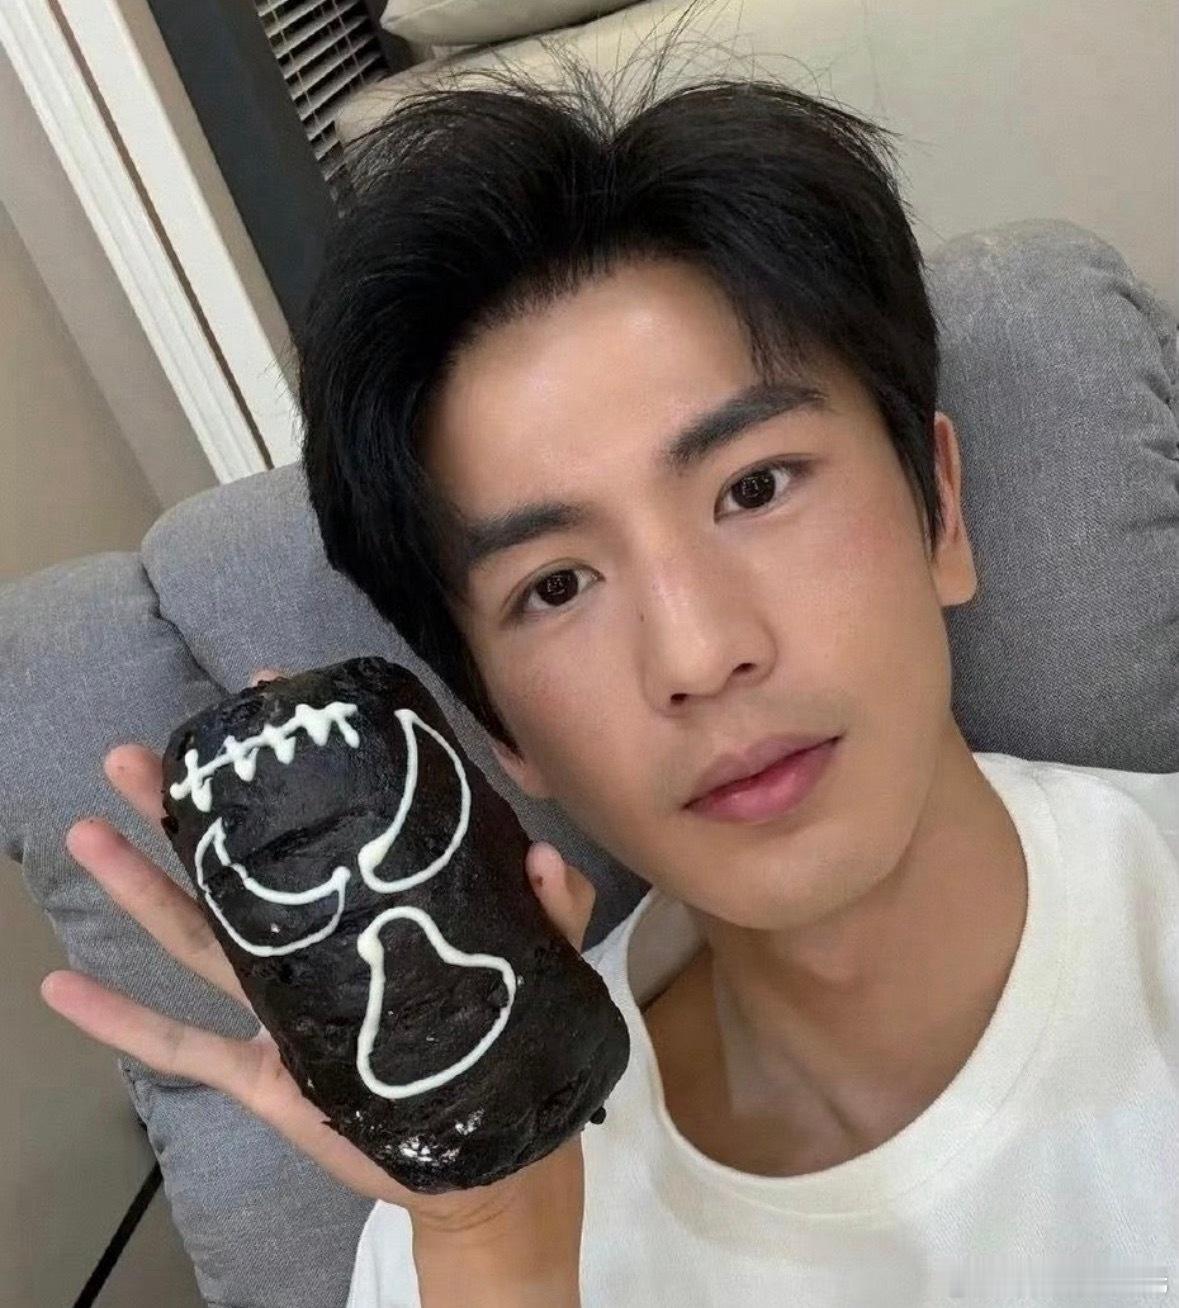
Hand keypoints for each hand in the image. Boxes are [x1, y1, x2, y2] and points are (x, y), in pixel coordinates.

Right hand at [41, 669, 595, 1244]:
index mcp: (372, 906)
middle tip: (130, 759)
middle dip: (183, 812)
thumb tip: (543, 854)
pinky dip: (120, 1023)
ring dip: (138, 890)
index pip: (326, 824)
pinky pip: (182, 1049)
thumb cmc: (506, 1039)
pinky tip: (62, 990)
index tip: (262, 700)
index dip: (292, 764)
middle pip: (237, 869)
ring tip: (88, 831)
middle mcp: (316, 945)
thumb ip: (552, 907)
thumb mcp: (542, 960)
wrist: (489, 1152)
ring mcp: (280, 1008)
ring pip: (196, 939)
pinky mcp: (267, 1075)